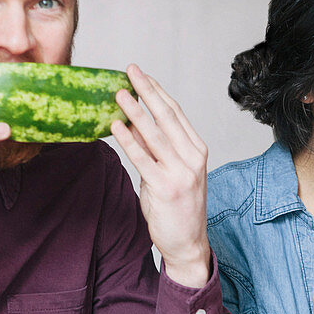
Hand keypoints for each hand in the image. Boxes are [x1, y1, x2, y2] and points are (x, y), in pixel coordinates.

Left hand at [110, 64, 210, 288]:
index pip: (175, 113)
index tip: (141, 74)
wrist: (188, 243)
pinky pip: (143, 159)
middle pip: (167, 117)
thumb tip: (131, 122)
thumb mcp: (167, 172)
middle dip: (147, 91)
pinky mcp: (166, 188)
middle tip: (130, 70)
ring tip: (119, 93)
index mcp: (197, 150)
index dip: (157, 91)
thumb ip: (153, 149)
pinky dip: (128, 141)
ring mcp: (182, 173)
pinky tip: (115, 126)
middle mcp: (193, 158)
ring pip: (155, 134)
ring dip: (135, 111)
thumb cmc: (177, 207)